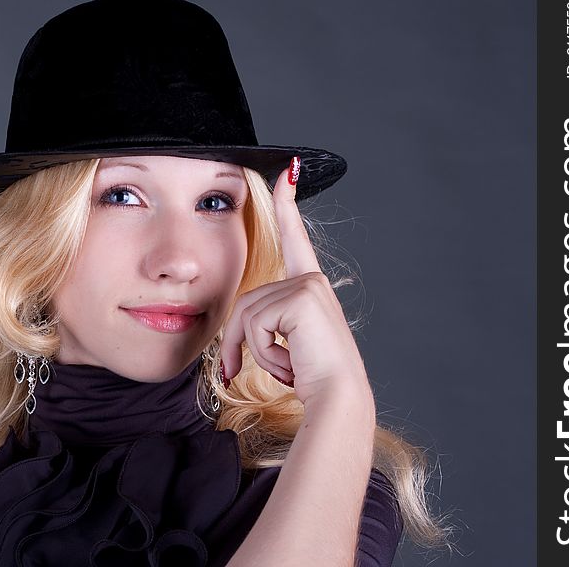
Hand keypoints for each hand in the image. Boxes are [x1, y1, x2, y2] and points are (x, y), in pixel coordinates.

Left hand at [219, 157, 370, 406]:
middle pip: (246, 299)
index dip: (287, 206)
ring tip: (284, 368)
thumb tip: (230, 347)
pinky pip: (255, 322)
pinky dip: (262, 352)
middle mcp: (312, 280)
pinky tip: (290, 364)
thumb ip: (264, 327)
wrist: (338, 398)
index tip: (286, 171)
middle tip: (237, 372)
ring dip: (252, 351)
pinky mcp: (303, 296)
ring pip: (247, 313)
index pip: (295, 239)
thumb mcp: (282, 346)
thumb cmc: (313, 379)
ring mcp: (309, 285)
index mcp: (309, 288)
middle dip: (237, 340)